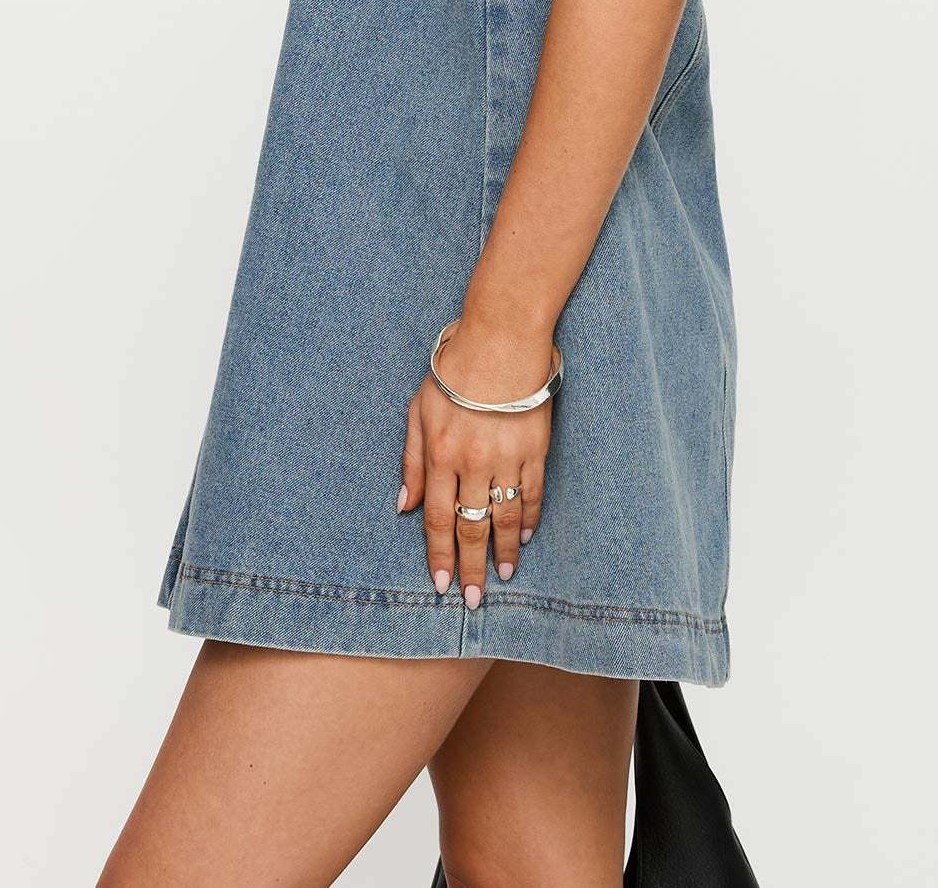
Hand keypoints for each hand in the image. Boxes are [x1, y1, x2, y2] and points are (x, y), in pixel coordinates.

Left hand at [397, 313, 554, 608]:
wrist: (500, 338)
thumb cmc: (454, 370)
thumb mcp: (418, 410)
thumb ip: (410, 460)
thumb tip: (402, 505)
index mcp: (440, 454)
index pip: (436, 518)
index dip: (438, 554)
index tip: (442, 583)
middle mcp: (473, 463)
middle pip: (470, 526)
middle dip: (471, 566)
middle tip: (474, 600)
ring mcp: (507, 458)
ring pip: (504, 517)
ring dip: (504, 551)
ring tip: (504, 576)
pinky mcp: (535, 449)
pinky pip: (532, 494)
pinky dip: (529, 519)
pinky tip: (526, 538)